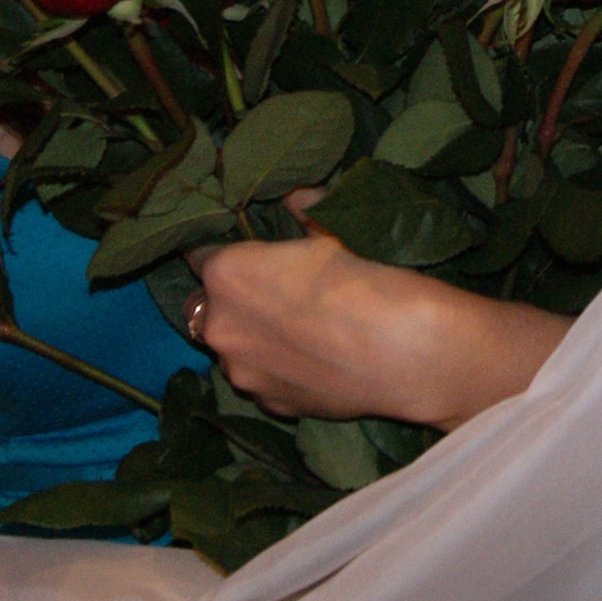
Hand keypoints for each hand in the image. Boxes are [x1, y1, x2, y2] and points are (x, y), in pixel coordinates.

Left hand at [184, 235, 568, 428]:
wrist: (403, 350)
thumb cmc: (365, 278)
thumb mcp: (333, 231)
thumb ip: (303, 212)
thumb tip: (294, 195)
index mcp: (227, 274)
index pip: (198, 253)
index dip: (220, 250)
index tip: (242, 250)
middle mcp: (219, 326)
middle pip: (206, 307)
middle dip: (230, 300)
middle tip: (271, 292)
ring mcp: (242, 372)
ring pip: (233, 348)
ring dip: (251, 338)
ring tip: (297, 332)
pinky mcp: (269, 404)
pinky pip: (262, 380)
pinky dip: (277, 369)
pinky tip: (312, 361)